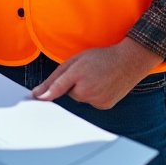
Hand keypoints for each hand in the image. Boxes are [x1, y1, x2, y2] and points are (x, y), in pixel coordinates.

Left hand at [29, 38, 163, 108]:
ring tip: (96, 79)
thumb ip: (56, 77)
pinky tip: (102, 86)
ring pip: (80, 99)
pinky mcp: (104, 106)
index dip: (47, 93)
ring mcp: (97, 99)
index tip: (36, 99)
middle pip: (69, 93)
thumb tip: (39, 93)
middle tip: (86, 74)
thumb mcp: (76, 60)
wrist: (129, 62)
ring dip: (83, 91)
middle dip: (73, 85)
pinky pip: (91, 103)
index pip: (59, 86)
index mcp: (79, 73)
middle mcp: (88, 89)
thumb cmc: (101, 58)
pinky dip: (93, 97)